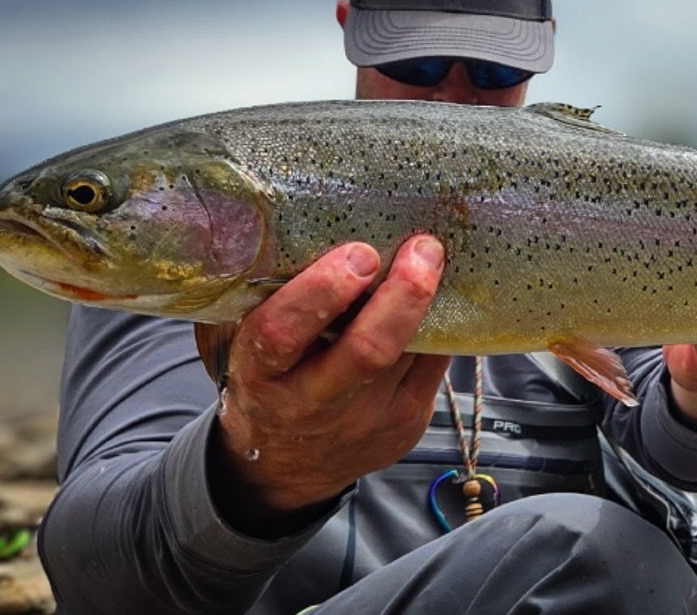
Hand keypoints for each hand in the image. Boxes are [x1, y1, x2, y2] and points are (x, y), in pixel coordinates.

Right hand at [211, 235, 450, 523]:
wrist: (285, 467)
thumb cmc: (272, 382)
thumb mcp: (255, 348)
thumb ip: (283, 302)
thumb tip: (337, 228)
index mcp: (263, 375)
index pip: (283, 333)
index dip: (322, 290)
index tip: (358, 253)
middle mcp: (313, 403)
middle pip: (368, 352)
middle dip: (402, 295)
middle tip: (421, 249)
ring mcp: (366, 420)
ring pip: (412, 354)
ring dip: (430, 301)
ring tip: (434, 257)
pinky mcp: (406, 425)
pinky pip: (434, 366)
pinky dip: (440, 327)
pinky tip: (441, 295)